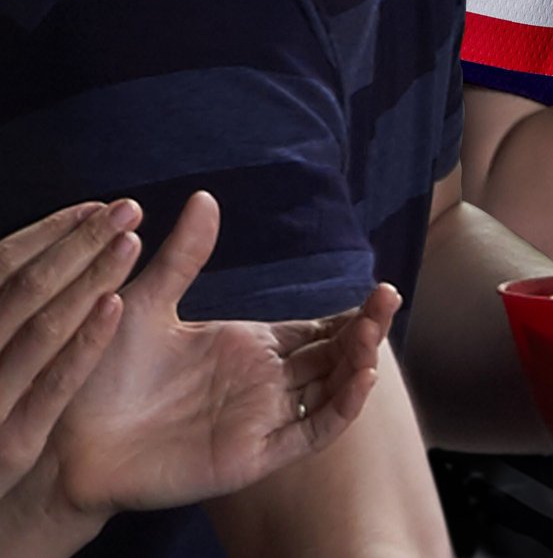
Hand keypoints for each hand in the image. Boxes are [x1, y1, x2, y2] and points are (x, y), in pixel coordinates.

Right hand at [0, 201, 141, 501]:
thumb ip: (18, 301)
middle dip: (76, 245)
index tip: (96, 206)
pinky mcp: (11, 445)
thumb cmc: (2, 401)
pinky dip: (83, 343)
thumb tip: (60, 236)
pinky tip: (117, 304)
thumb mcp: (3, 345)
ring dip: (86, 280)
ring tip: (131, 241)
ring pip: (38, 331)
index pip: (0, 269)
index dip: (48, 234)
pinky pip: (51, 386)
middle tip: (128, 208)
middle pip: (23, 291)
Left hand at [49, 191, 398, 515]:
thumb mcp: (146, 303)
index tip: (379, 288)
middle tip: (387, 297)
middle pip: (335, 356)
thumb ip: (183, 256)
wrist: (65, 436)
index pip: (319, 330)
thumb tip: (206, 196)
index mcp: (249, 347)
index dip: (352, 313)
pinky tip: (358, 378)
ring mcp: (260, 420)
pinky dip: (340, 410)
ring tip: (375, 329)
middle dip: (367, 329)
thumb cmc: (102, 373)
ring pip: (330, 392)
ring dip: (360, 363)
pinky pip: (308, 435)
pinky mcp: (250, 456)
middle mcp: (263, 383)